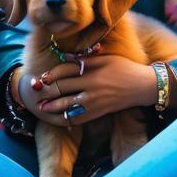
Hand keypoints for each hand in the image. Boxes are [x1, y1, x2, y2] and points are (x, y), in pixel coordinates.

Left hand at [22, 56, 157, 126]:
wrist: (142, 87)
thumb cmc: (124, 68)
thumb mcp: (105, 59)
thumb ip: (85, 59)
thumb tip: (64, 57)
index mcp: (91, 72)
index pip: (64, 73)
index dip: (51, 75)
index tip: (42, 78)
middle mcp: (90, 88)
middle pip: (62, 90)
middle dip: (46, 92)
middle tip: (35, 94)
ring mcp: (93, 103)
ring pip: (66, 107)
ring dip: (52, 108)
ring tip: (42, 108)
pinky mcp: (98, 113)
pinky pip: (77, 119)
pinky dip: (66, 119)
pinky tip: (58, 118)